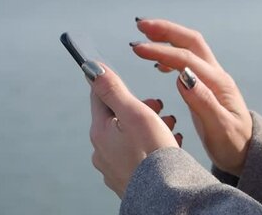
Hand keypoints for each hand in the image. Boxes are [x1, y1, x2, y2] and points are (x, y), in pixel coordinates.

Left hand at [86, 61, 179, 198]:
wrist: (166, 194)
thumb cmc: (152, 151)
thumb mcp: (134, 112)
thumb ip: (113, 89)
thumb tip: (91, 68)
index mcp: (100, 131)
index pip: (99, 96)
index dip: (112, 83)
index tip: (121, 75)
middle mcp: (101, 151)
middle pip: (118, 117)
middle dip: (141, 108)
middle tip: (160, 107)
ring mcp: (113, 168)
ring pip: (130, 137)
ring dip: (150, 127)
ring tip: (170, 127)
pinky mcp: (127, 181)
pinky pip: (137, 156)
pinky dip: (152, 146)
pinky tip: (169, 146)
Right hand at [131, 18, 252, 175]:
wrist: (247, 153)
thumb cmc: (233, 145)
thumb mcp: (219, 128)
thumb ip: (203, 102)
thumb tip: (182, 77)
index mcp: (218, 84)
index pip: (187, 59)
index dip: (161, 51)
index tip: (137, 49)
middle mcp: (217, 75)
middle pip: (191, 41)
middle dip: (165, 30)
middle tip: (140, 25)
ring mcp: (213, 78)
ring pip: (190, 47)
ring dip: (167, 37)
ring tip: (144, 35)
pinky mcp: (207, 84)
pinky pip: (189, 59)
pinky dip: (171, 54)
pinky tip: (157, 62)